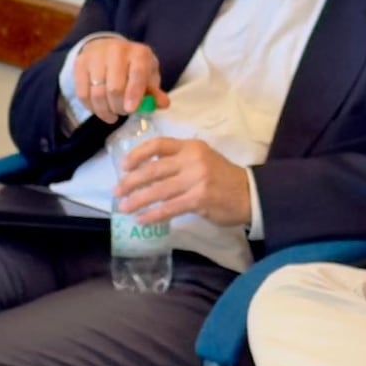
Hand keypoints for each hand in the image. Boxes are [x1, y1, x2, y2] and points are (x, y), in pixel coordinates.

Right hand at [67, 33, 165, 119]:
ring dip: (104, 110)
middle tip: (122, 113)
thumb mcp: (148, 76)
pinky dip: (90, 107)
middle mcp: (117, 50)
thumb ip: (154, 92)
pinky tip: (98, 109)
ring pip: (97, 93)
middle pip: (114, 88)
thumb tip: (163, 104)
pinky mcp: (80, 63)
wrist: (107, 49)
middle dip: (118, 106)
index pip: (137, 74)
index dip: (134, 93)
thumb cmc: (132, 67)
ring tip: (111, 114)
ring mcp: (96, 56)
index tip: (130, 110)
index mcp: (139, 53)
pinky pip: (82, 93)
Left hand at [110, 132, 250, 228]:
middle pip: (153, 169)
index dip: (137, 154)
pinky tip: (141, 220)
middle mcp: (192, 160)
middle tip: (116, 191)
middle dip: (131, 181)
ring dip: (137, 200)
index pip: (158, 145)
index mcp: (191, 146)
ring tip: (123, 207)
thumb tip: (146, 170)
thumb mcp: (202, 159)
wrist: (249, 193)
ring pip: (158, 190)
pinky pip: (168, 208)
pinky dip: (152, 215)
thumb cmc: (222, 178)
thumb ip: (178, 161)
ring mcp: (196, 179)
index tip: (124, 166)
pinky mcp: (199, 199)